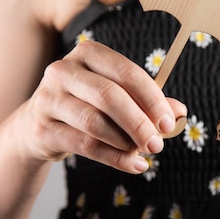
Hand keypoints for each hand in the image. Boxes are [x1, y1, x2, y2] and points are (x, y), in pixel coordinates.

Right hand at [17, 40, 186, 173]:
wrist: (40, 125)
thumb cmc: (87, 105)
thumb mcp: (118, 97)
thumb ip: (147, 101)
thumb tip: (180, 112)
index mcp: (88, 53)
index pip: (126, 72)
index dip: (152, 99)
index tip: (169, 123)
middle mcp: (63, 70)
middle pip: (109, 96)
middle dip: (140, 123)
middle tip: (158, 144)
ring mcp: (48, 98)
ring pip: (94, 122)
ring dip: (125, 142)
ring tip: (143, 153)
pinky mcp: (41, 128)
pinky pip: (84, 145)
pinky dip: (114, 158)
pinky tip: (133, 165)